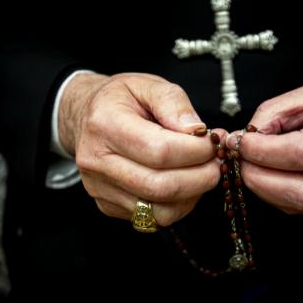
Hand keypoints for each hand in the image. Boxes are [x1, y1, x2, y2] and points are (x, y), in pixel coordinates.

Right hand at [59, 72, 223, 225]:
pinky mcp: (107, 205)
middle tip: (216, 162)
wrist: (85, 116)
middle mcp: (97, 161)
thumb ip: (174, 103)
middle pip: (160, 186)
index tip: (213, 142)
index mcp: (106, 125)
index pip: (160, 151)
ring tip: (203, 172)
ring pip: (159, 210)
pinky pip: (152, 218)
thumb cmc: (121, 99)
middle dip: (201, 177)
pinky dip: (177, 205)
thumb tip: (198, 132)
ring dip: (192, 195)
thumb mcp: (148, 85)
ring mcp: (99, 188)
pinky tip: (184, 183)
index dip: (196, 151)